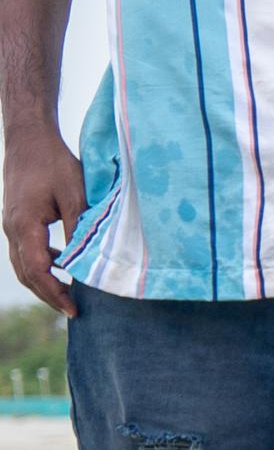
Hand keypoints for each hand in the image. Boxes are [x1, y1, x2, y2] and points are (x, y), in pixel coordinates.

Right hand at [5, 122, 85, 314]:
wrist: (28, 139)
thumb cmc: (54, 163)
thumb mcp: (75, 195)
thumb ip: (80, 228)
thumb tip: (87, 260)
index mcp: (24, 226)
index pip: (38, 271)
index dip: (55, 294)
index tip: (74, 310)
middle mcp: (12, 229)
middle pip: (27, 274)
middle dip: (49, 295)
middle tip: (73, 311)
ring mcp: (11, 225)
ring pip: (24, 264)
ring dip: (45, 281)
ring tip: (70, 293)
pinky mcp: (16, 219)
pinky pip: (26, 250)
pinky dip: (43, 263)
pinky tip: (63, 264)